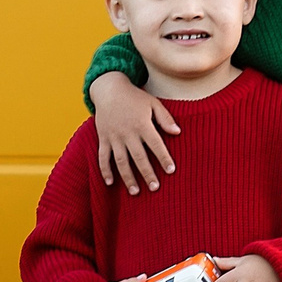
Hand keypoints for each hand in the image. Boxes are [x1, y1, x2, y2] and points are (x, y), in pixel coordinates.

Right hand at [92, 71, 179, 194]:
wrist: (109, 89)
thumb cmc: (135, 97)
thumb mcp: (153, 103)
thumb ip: (165, 118)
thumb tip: (178, 132)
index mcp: (142, 124)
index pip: (155, 144)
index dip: (164, 157)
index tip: (171, 170)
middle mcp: (128, 132)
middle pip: (138, 156)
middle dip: (147, 173)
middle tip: (155, 188)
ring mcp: (114, 137)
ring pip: (120, 161)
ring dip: (128, 177)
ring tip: (136, 192)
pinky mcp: (103, 138)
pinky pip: (103, 157)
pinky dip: (105, 170)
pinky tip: (110, 183)